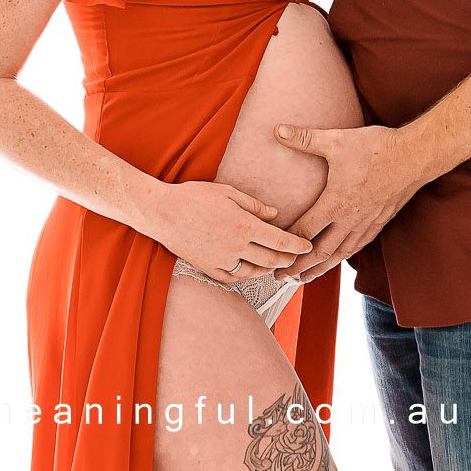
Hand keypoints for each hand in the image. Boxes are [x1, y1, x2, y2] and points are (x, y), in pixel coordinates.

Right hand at [138, 180, 311, 280]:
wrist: (162, 213)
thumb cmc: (194, 197)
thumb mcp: (228, 193)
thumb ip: (254, 206)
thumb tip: (275, 215)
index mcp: (244, 226)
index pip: (280, 241)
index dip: (297, 246)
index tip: (308, 246)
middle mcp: (236, 247)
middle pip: (271, 260)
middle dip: (288, 260)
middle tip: (297, 258)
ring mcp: (222, 261)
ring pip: (254, 272)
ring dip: (269, 269)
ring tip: (276, 264)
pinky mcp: (209, 269)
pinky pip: (234, 278)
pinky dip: (246, 275)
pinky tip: (251, 270)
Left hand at [267, 124, 426, 284]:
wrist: (414, 156)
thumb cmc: (376, 148)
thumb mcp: (336, 140)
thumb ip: (305, 138)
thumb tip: (277, 130)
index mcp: (336, 203)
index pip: (305, 231)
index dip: (286, 243)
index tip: (273, 252)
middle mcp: (350, 219)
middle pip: (320, 252)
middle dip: (299, 267)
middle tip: (282, 277)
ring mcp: (366, 223)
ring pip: (340, 254)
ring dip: (321, 268)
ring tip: (306, 277)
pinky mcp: (379, 222)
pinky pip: (358, 246)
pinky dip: (344, 257)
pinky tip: (339, 258)